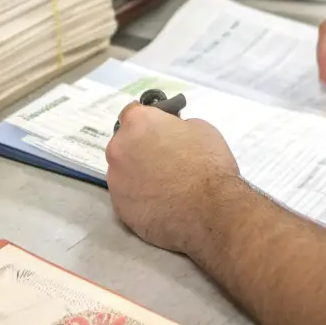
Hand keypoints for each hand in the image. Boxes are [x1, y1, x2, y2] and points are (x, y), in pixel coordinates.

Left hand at [106, 102, 240, 254]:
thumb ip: (174, 126)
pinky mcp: (119, 208)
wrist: (210, 211)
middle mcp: (119, 149)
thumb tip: (169, 134)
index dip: (147, 121)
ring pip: (123, 171)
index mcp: (137, 123)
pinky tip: (160, 204)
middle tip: (164, 160)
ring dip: (138, 174)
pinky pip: (127, 196)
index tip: (158, 130)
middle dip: (140, 148)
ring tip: (163, 187)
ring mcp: (116, 180)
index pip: (131, 113)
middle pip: (124, 143)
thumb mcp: (199, 127)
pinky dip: (139, 197)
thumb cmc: (208, 164)